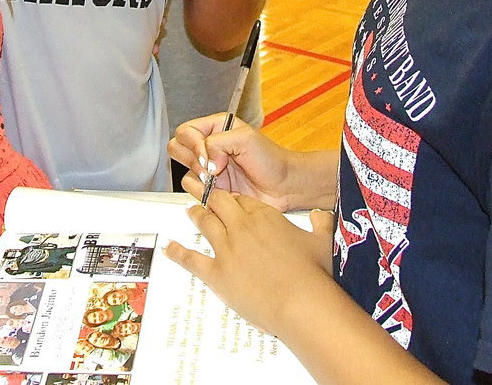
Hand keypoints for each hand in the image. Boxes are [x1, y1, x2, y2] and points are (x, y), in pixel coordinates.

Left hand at [164, 191, 334, 336]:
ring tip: (189, 210)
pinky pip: (191, 259)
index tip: (230, 197)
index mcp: (265, 216)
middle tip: (200, 191)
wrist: (300, 300)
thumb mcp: (322, 241)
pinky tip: (169, 247)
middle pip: (220, 204)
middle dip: (210, 196)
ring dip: (196, 214)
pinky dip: (178, 252)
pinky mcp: (216, 273)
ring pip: (205, 223)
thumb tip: (322, 215)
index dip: (235, 198)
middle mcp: (242, 226)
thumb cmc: (314, 273)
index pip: (244, 200)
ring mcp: (226, 248)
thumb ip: (321, 224)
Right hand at [169, 115, 297, 210]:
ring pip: (185, 172)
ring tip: (221, 181)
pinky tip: (225, 191)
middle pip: (177, 148)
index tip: (208, 156)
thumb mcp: (246, 139)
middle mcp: (209, 147)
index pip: (186, 131)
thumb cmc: (271, 160)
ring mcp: (209, 169)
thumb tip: (205, 160)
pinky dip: (206, 193)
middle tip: (211, 169)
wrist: (284, 187)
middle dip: (192, 161)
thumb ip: (218, 142)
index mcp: (216, 127)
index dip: (193, 144)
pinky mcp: (212, 189)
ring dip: (200, 179)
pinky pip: (194, 191)